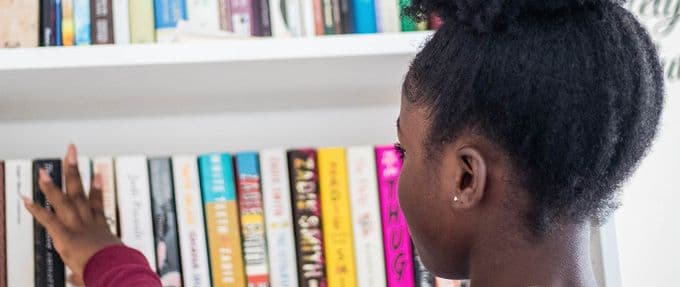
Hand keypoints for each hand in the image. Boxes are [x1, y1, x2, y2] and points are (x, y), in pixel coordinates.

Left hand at [23, 144, 121, 283]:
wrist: (115, 270)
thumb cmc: (114, 270)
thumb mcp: (100, 269)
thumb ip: (83, 274)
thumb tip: (74, 281)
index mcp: (101, 230)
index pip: (96, 204)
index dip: (96, 187)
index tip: (97, 173)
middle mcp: (89, 224)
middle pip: (81, 192)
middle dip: (75, 171)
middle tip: (71, 151)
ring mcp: (78, 228)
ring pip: (64, 202)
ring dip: (52, 185)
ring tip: (42, 170)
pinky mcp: (66, 237)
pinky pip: (49, 220)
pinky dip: (37, 210)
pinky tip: (25, 199)